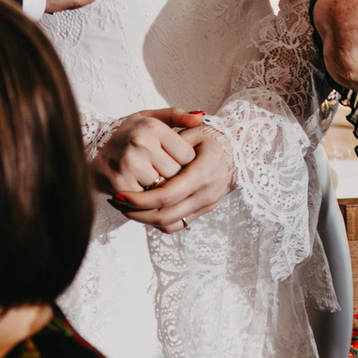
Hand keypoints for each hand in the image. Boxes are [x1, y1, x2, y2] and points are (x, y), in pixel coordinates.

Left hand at [103, 108, 233, 233]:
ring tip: (125, 207)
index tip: (119, 194)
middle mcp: (204, 194)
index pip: (165, 196)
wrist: (241, 153)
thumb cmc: (215, 139)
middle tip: (116, 202)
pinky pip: (177, 225)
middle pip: (164, 216)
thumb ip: (172, 140)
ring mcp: (205, 205)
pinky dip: (157, 222)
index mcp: (201, 174)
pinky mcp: (203, 211)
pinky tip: (143, 210)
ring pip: (169, 224)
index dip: (139, 200)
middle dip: (135, 213)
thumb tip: (146, 147)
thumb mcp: (196, 132)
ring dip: (144, 220)